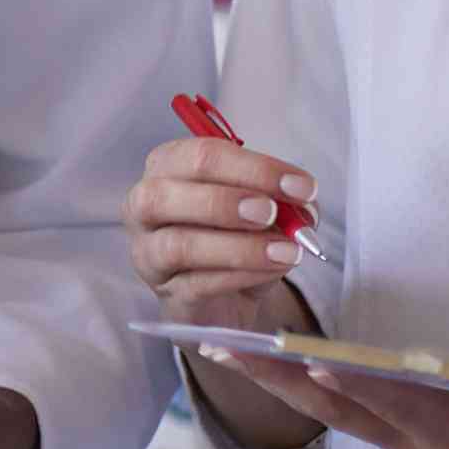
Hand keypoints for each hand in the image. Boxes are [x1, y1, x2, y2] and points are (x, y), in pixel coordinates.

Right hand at [124, 133, 325, 329]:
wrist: (225, 292)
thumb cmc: (234, 234)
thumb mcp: (262, 208)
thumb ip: (281, 200)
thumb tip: (303, 206)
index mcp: (167, 166)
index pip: (201, 156)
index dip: (255, 168)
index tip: (301, 186)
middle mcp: (145, 204)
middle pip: (168, 194)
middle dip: (227, 201)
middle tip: (273, 213)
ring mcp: (148, 250)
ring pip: (179, 245)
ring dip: (239, 247)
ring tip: (286, 251)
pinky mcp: (165, 291)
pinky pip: (197, 283)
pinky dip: (241, 275)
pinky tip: (272, 270)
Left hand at [205, 348, 448, 448]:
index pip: (405, 411)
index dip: (365, 389)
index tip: (320, 365)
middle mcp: (416, 443)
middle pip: (340, 410)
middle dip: (282, 381)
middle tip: (223, 350)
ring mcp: (401, 438)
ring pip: (328, 408)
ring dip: (274, 379)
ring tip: (217, 348)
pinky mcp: (397, 428)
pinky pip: (336, 403)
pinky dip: (294, 380)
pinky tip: (258, 358)